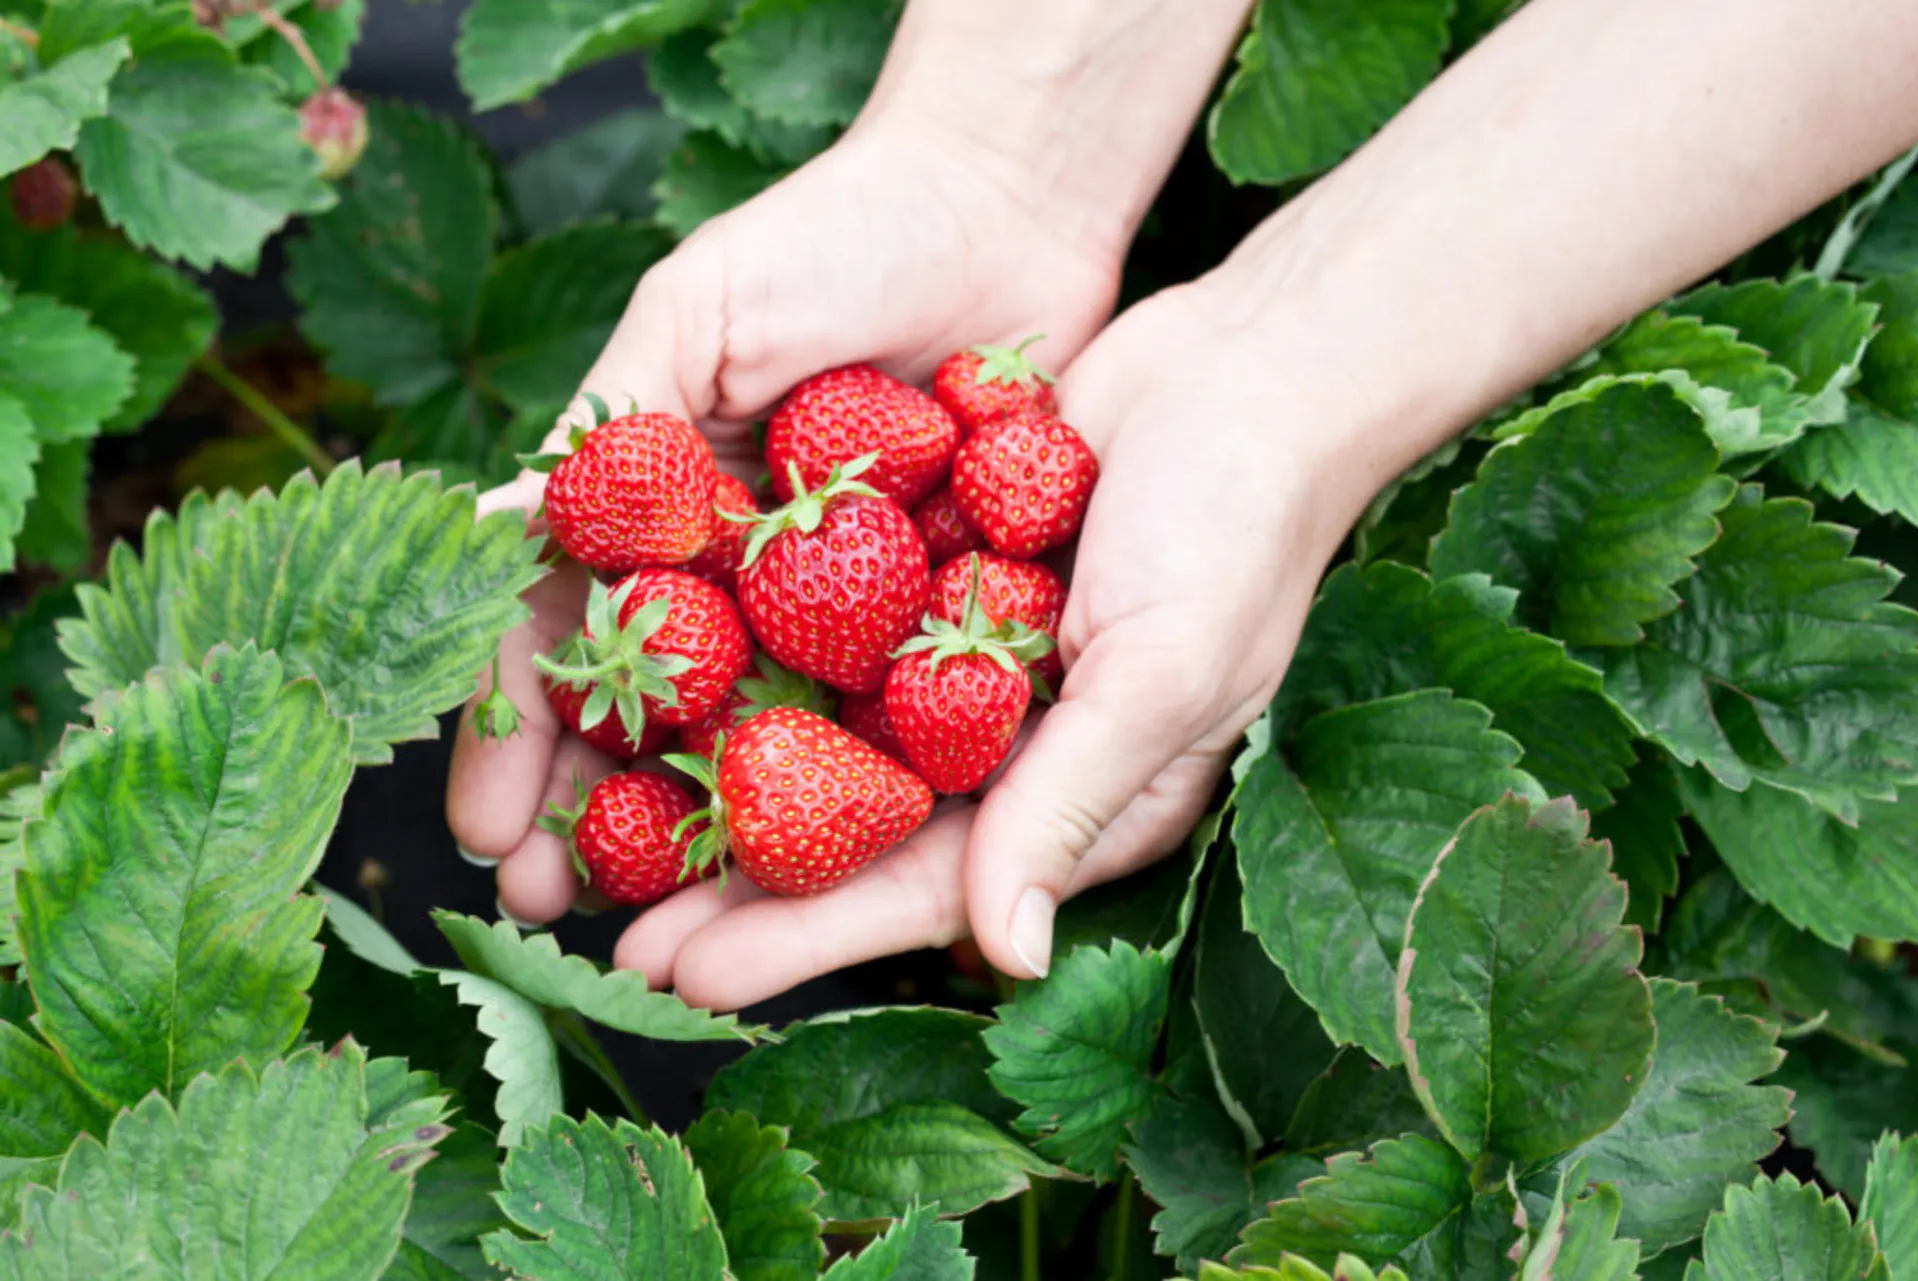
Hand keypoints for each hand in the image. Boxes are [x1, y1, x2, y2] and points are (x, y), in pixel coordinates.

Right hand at [445, 116, 1127, 924]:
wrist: (1003, 208)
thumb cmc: (837, 239)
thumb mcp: (694, 316)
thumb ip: (609, 431)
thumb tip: (494, 536)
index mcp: (654, 512)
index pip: (563, 642)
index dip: (515, 740)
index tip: (487, 834)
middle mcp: (733, 574)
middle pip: (650, 718)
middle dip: (593, 818)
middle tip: (553, 907)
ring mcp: (832, 604)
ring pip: (757, 740)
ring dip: (701, 839)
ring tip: (664, 925)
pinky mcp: (934, 614)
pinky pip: (881, 712)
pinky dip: (842, 789)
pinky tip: (809, 865)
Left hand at [606, 273, 1390, 1009]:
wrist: (1250, 368)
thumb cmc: (1239, 530)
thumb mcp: (1163, 675)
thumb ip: (1069, 805)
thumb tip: (1008, 958)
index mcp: (1066, 793)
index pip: (915, 884)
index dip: (798, 934)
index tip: (685, 971)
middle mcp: (999, 740)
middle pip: (842, 826)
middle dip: (729, 880)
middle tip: (606, 926)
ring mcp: (957, 657)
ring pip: (817, 732)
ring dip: (716, 773)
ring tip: (595, 817)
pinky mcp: (926, 575)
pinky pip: (823, 623)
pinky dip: (746, 646)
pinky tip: (650, 669)